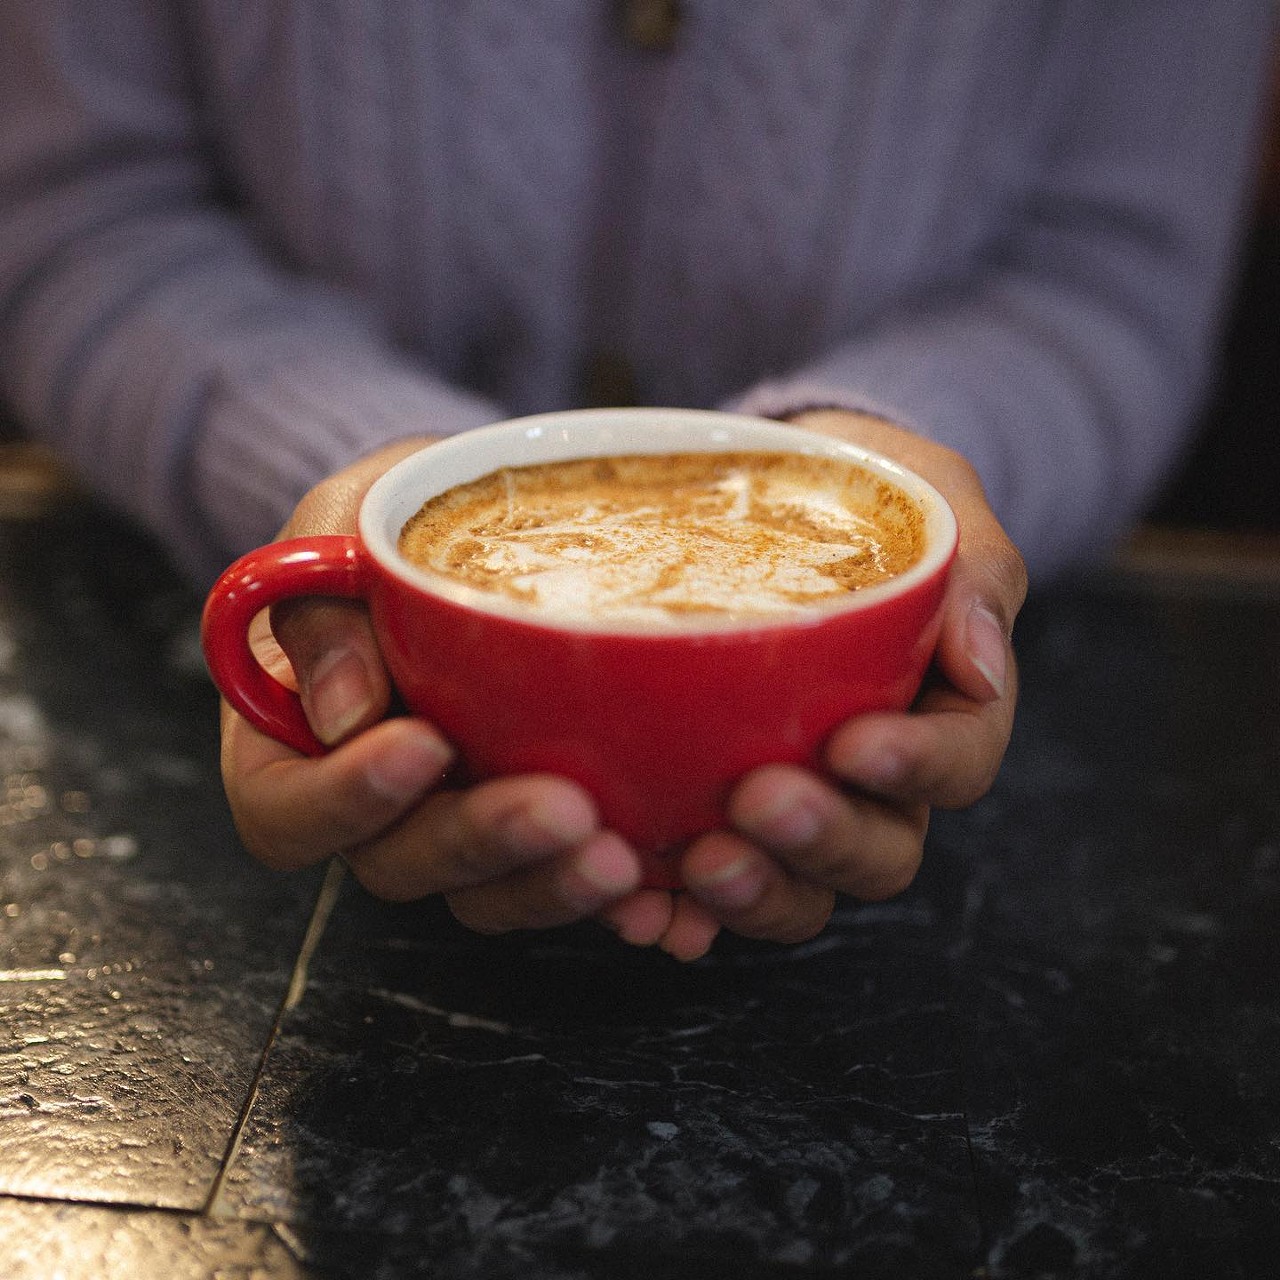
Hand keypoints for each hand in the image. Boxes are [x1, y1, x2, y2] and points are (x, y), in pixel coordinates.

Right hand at [218, 438, 659, 940]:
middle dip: (482, 844)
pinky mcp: (534, 829)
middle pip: (399, 865)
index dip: (345, 799)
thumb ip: (319, 609)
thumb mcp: (340, 529)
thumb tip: (344, 711)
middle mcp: (371, 806)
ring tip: (623, 861)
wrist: (479, 524)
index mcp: (292, 747)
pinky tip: (665, 894)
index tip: (423, 743)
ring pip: (487, 893)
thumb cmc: (393, 523)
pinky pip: (562, 878)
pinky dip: (614, 898)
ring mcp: (455, 823)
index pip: (284, 812)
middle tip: (564, 810)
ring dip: (552, 885)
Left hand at [630, 409, 1025, 949]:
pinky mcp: (718, 816)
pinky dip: (680, 909)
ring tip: (700, 860)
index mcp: (942, 716)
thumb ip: (974, 577)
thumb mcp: (936, 507)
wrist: (779, 500)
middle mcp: (875, 784)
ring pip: (801, 888)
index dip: (916, 767)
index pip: (956, 764)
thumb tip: (983, 666)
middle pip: (879, 852)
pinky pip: (708, 889)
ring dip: (755, 890)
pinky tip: (644, 905)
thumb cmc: (869, 504)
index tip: (854, 741)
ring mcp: (799, 807)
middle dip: (823, 838)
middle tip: (760, 800)